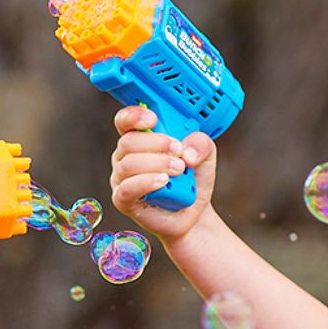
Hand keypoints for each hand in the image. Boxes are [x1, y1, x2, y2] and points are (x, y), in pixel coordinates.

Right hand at [109, 106, 216, 242]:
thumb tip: (187, 150)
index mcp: (140, 138)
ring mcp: (122, 178)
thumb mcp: (206, 155)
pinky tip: (164, 181)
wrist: (194, 212)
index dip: (134, 116)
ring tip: (180, 170)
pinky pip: (127, 188)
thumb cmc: (192, 179)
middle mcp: (125, 156)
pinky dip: (147, 182)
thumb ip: (201, 143)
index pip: (125, 120)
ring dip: (157, 163)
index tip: (153, 119)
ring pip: (129, 164)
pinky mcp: (123, 200)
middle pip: (128, 141)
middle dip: (156, 143)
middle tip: (179, 151)